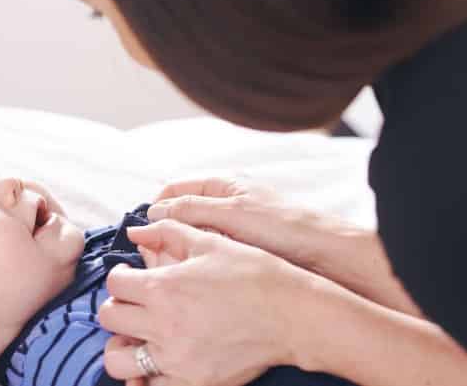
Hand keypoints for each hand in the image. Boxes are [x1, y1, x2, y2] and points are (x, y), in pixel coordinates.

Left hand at [100, 219, 305, 385]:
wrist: (291, 314)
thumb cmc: (253, 273)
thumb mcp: (210, 243)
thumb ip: (168, 232)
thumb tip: (136, 230)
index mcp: (164, 287)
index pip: (114, 284)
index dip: (120, 276)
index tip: (131, 276)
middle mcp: (163, 324)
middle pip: (110, 317)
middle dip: (118, 306)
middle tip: (135, 303)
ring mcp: (176, 358)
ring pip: (117, 359)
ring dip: (122, 345)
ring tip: (139, 335)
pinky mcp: (192, 382)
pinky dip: (145, 377)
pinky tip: (157, 363)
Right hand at [149, 177, 358, 272]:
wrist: (326, 257)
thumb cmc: (284, 228)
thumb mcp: (233, 213)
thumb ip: (192, 209)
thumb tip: (153, 212)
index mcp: (223, 185)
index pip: (174, 189)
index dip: (154, 207)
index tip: (140, 230)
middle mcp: (224, 205)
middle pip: (178, 216)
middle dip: (162, 234)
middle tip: (150, 257)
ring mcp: (230, 230)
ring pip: (189, 239)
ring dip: (176, 253)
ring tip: (167, 271)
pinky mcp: (238, 254)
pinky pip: (205, 257)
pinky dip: (193, 266)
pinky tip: (189, 280)